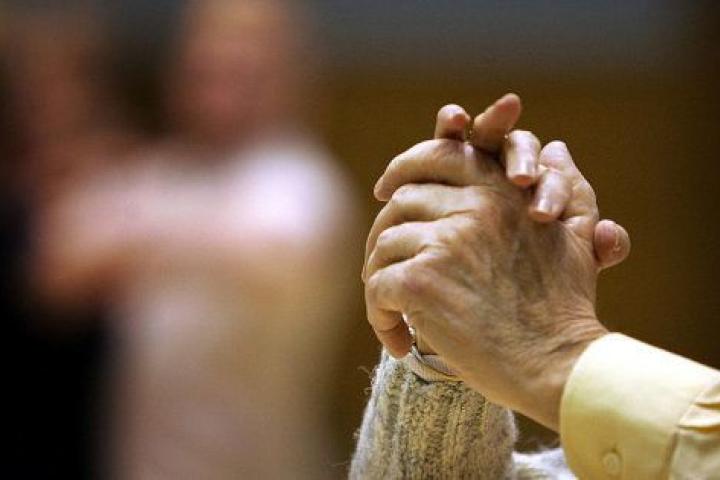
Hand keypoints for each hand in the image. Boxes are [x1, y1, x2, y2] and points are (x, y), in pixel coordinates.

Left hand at [362, 95, 629, 429]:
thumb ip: (568, 187)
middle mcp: (473, 206)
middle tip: (379, 265)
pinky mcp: (422, 281)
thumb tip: (557, 147)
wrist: (559, 365)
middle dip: (384, 232)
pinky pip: (378, 286)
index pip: (440, 155)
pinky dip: (379, 314)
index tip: (385, 188)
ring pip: (383, 245)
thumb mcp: (575, 237)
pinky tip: (399, 339)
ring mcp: (445, 241)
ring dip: (380, 278)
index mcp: (502, 190)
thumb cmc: (565, 309)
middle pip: (401, 201)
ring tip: (393, 311)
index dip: (404, 167)